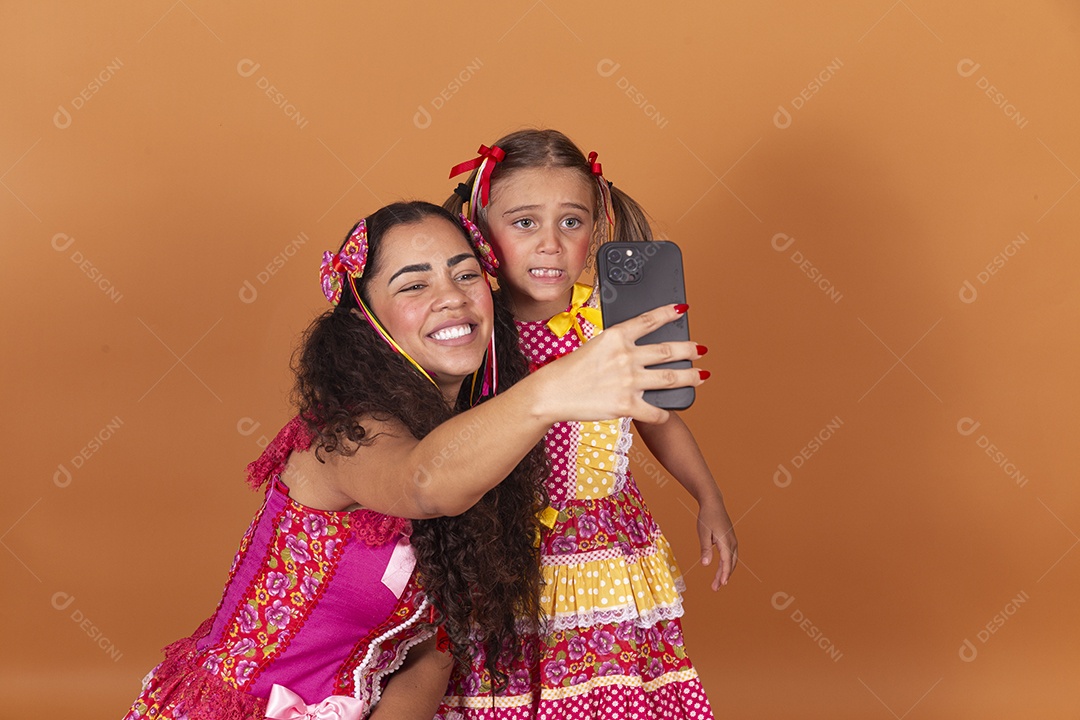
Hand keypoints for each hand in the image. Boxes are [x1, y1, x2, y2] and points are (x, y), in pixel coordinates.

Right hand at [534, 304, 706, 423]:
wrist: (551, 393)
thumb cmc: (569, 370)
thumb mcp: (593, 346)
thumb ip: (617, 346)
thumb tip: (636, 349)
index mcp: (616, 337)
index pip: (649, 320)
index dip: (669, 313)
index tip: (683, 310)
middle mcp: (626, 356)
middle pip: (667, 351)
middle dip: (689, 350)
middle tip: (700, 349)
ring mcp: (628, 381)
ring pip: (670, 379)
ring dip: (690, 377)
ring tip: (701, 376)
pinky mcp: (626, 405)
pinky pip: (655, 412)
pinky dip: (663, 414)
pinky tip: (667, 413)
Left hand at [698, 497, 737, 590]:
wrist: (713, 503)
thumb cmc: (707, 516)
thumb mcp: (703, 532)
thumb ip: (705, 549)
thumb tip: (705, 565)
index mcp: (725, 541)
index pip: (726, 562)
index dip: (723, 574)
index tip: (721, 585)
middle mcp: (732, 542)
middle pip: (730, 564)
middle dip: (724, 577)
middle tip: (715, 588)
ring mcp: (732, 540)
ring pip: (732, 560)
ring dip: (726, 572)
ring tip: (718, 582)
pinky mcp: (730, 539)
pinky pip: (731, 555)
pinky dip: (727, 564)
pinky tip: (721, 569)